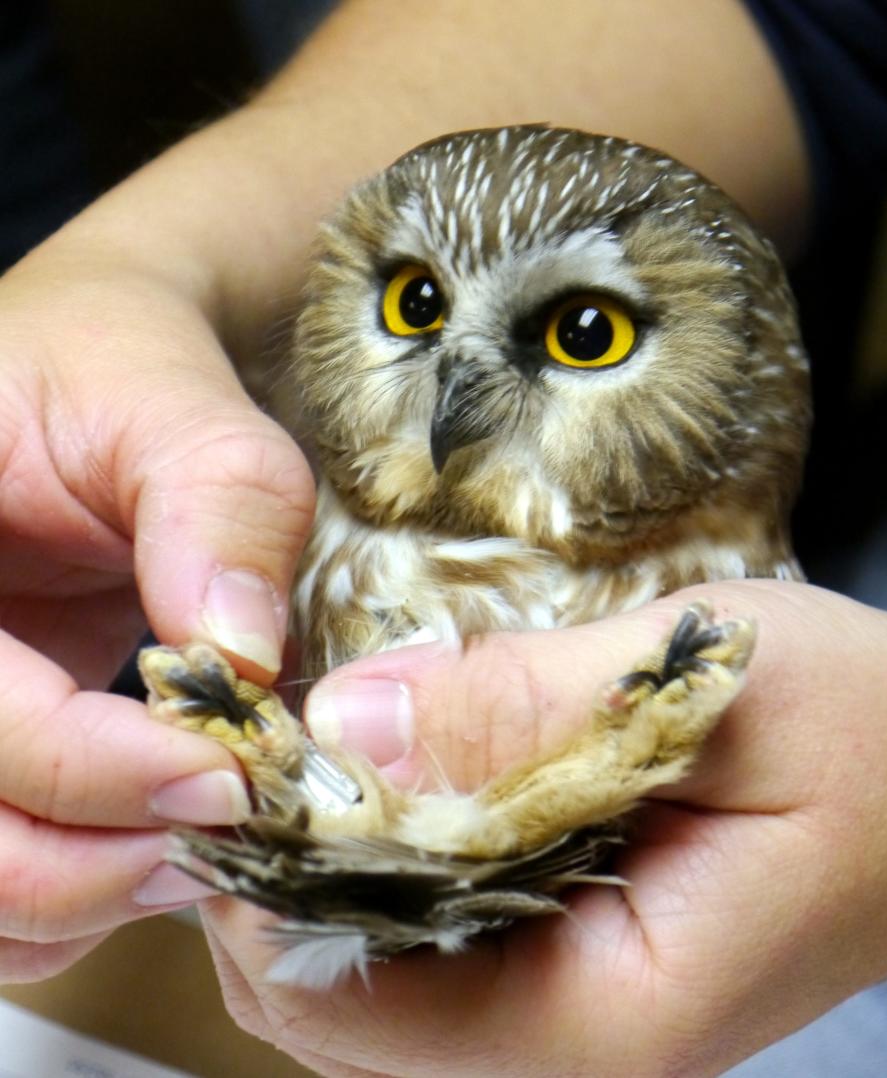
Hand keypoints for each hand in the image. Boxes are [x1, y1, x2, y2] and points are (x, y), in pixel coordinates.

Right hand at [0, 235, 314, 981]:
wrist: (101, 381)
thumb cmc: (117, 367)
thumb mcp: (171, 405)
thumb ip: (217, 508)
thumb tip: (245, 655)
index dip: (100, 769)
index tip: (232, 773)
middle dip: (91, 859)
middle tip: (224, 822)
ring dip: (90, 893)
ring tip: (201, 837)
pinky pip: (3, 878)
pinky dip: (79, 895)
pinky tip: (158, 842)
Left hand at [199, 580, 886, 1076]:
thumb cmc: (871, 732)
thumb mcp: (706, 684)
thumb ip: (526, 708)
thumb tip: (347, 727)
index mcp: (606, 1015)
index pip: (355, 1007)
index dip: (267, 886)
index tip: (244, 765)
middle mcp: (573, 1050)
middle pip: (341, 1012)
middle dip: (277, 878)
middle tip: (268, 746)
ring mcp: (571, 1018)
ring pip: (371, 984)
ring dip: (322, 869)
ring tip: (317, 752)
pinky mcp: (574, 967)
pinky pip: (430, 944)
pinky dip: (384, 865)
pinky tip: (392, 781)